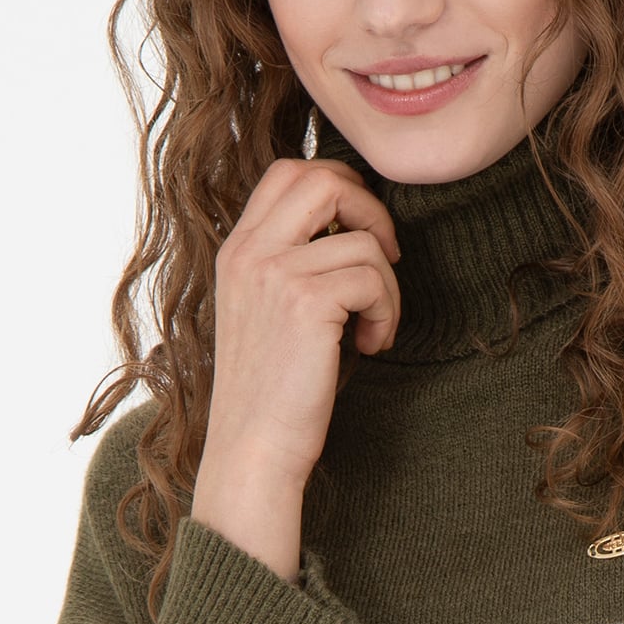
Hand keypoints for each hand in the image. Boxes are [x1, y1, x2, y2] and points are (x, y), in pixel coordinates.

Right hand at [192, 156, 400, 578]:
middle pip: (322, 179)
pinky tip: (371, 345)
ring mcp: (275, 273)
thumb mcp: (264, 313)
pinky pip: (373, 277)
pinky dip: (387, 311)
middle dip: (369, 209)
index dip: (337, 184)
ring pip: (362, 239)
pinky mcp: (306, 302)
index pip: (288, 173)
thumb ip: (287, 264)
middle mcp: (249, 252)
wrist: (253, 451)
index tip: (358, 229)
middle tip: (384, 257)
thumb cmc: (269, 393)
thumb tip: (348, 226)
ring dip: (386, 283)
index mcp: (236, 250)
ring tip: (373, 326)